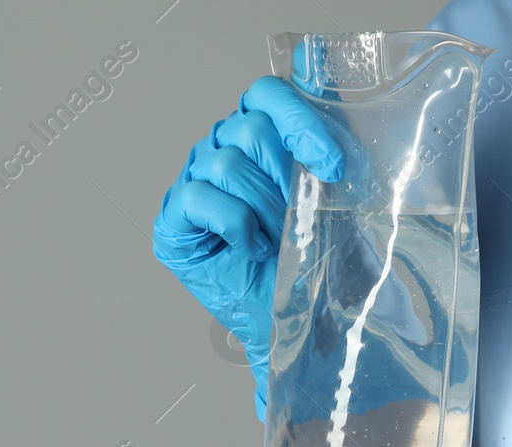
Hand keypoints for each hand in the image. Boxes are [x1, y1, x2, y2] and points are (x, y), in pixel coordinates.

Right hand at [152, 76, 344, 420]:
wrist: (303, 321)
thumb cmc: (316, 258)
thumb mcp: (337, 193)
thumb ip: (326, 135)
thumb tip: (314, 60)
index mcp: (258, 135)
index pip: (267, 94)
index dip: (300, 120)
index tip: (333, 165)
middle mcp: (220, 149)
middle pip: (249, 131)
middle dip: (286, 179)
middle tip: (301, 217)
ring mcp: (193, 182)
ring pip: (227, 165)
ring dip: (266, 208)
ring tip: (280, 239)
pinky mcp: (174, 222)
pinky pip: (201, 198)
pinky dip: (237, 225)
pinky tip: (253, 247)